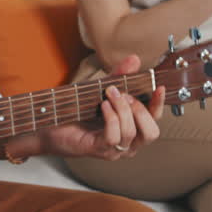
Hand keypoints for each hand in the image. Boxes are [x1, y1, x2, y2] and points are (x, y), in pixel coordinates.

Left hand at [34, 54, 165, 159]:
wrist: (52, 125)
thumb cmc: (78, 110)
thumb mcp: (101, 89)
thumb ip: (119, 76)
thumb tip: (134, 60)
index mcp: (133, 128)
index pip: (155, 120)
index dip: (159, 104)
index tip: (158, 87)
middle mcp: (128, 143)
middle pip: (151, 132)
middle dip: (140, 110)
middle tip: (124, 95)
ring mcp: (115, 150)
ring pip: (131, 132)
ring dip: (122, 109)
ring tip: (108, 96)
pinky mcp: (100, 150)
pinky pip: (114, 137)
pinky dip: (111, 118)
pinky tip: (103, 106)